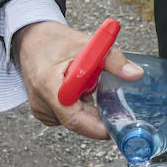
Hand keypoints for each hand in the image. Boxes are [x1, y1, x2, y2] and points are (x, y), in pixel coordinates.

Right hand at [13, 20, 141, 139]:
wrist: (32, 39)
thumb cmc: (56, 41)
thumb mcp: (88, 45)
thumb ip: (113, 60)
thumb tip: (135, 74)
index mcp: (48, 84)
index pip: (73, 117)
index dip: (97, 126)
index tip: (116, 125)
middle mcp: (40, 101)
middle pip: (76, 122)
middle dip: (97, 116)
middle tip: (114, 104)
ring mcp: (39, 109)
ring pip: (73, 121)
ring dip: (87, 109)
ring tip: (88, 86)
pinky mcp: (41, 112)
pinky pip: (66, 118)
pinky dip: (78, 108)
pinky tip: (78, 92)